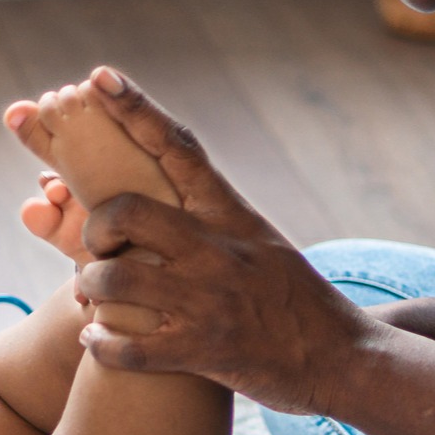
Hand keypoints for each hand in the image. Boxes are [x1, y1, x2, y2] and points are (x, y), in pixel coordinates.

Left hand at [62, 67, 377, 415]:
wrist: (344, 357)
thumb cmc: (296, 299)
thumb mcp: (261, 239)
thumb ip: (214, 217)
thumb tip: (170, 185)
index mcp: (231, 214)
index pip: (176, 148)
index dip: (134, 109)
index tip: (98, 77)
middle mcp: (216, 250)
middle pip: (125, 211)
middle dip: (94, 227)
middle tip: (96, 247)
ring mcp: (208, 301)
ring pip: (113, 281)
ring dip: (90, 291)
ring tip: (94, 301)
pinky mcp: (202, 351)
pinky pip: (126, 348)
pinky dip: (101, 346)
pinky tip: (98, 342)